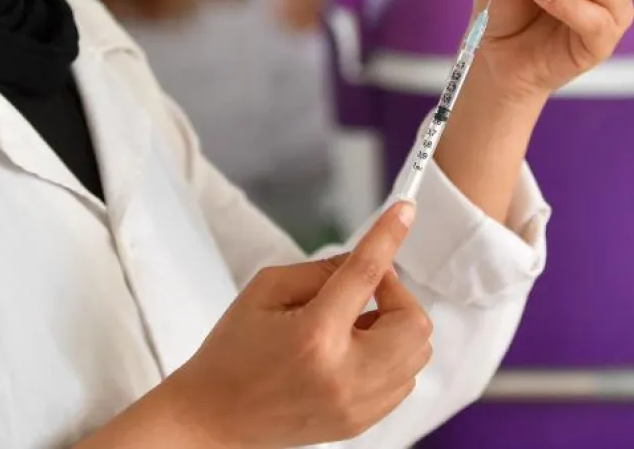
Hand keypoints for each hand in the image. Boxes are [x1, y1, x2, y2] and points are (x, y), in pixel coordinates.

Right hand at [163, 203, 430, 447]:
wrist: (215, 418)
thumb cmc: (232, 352)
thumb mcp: (265, 291)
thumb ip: (320, 270)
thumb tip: (364, 259)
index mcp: (315, 335)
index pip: (366, 273)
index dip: (389, 235)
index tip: (405, 210)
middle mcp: (345, 375)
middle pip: (414, 322)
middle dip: (397, 295)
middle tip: (366, 290)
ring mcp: (357, 405)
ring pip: (417, 353)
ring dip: (396, 327)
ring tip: (355, 325)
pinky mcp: (362, 423)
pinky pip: (404, 380)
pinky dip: (391, 356)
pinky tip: (356, 351)